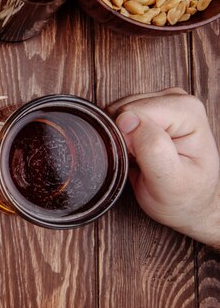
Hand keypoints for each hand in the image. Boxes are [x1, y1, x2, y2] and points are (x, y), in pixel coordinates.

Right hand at [107, 88, 219, 248]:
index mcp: (188, 112)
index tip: (142, 160)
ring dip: (121, 137)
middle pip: (126, 107)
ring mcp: (163, 104)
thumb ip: (151, 147)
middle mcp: (177, 102)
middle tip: (141, 161)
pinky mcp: (149, 111)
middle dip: (124, 136)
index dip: (129, 138)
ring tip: (138, 157)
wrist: (189, 206)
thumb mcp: (169, 181)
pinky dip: (119, 135)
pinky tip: (134, 151)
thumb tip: (126, 119)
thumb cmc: (184, 197)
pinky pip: (118, 116)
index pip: (137, 111)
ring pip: (119, 110)